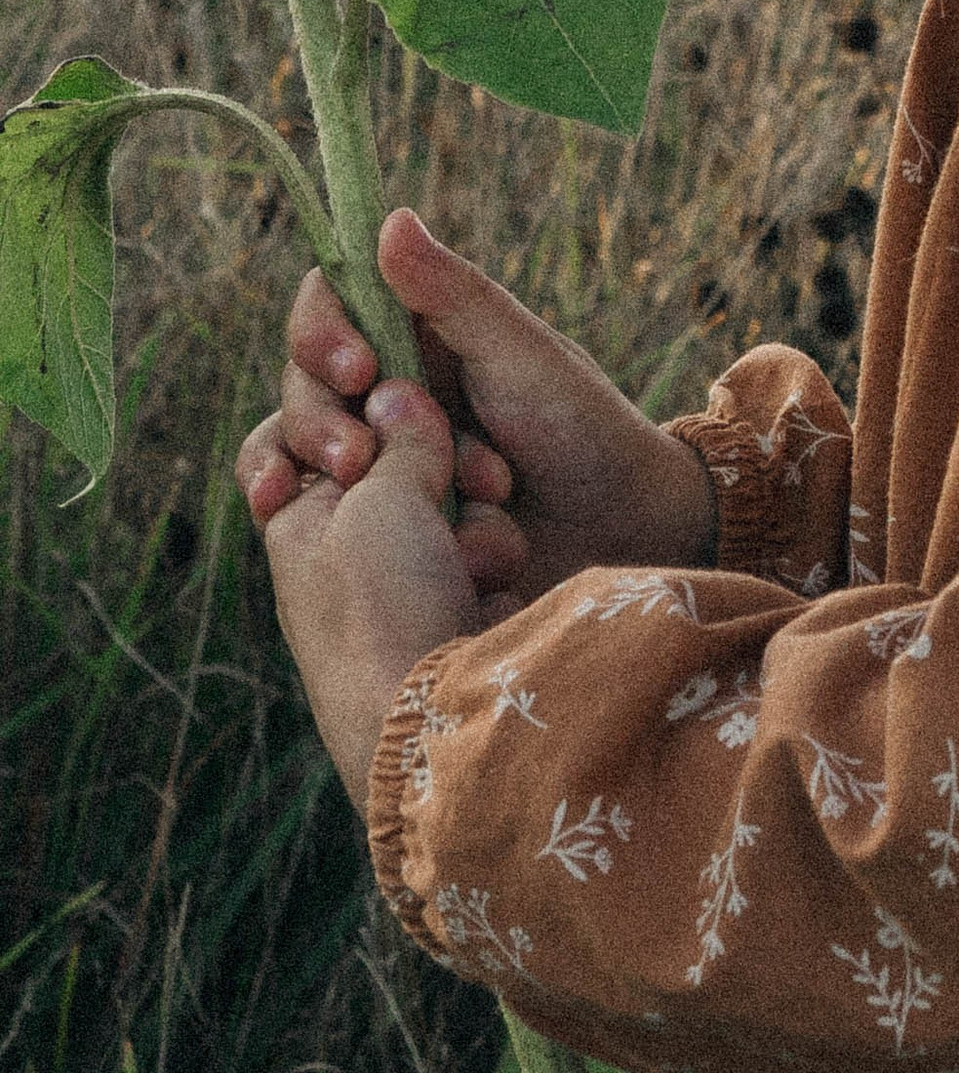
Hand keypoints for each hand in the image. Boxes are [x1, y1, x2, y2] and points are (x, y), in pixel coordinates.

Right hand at [237, 207, 715, 612]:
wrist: (614, 529)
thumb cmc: (579, 423)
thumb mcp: (520, 353)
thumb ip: (453, 294)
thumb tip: (391, 217)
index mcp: (417, 330)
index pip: (334, 303)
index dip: (324, 330)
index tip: (360, 369)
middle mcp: (387, 384)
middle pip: (306, 377)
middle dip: (321, 415)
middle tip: (359, 457)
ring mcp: (376, 449)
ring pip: (300, 440)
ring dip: (324, 461)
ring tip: (367, 491)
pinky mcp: (370, 514)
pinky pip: (309, 505)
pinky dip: (291, 507)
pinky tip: (279, 516)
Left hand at [259, 377, 481, 806]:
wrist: (433, 731)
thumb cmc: (383, 611)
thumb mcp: (377, 501)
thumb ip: (398, 434)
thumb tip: (399, 394)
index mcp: (296, 524)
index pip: (301, 436)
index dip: (338, 416)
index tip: (365, 429)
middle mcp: (344, 552)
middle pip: (398, 462)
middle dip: (435, 467)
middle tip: (455, 483)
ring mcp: (405, 585)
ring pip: (452, 501)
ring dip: (475, 520)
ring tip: (480, 560)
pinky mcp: (461, 610)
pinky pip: (486, 548)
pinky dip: (494, 563)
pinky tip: (496, 593)